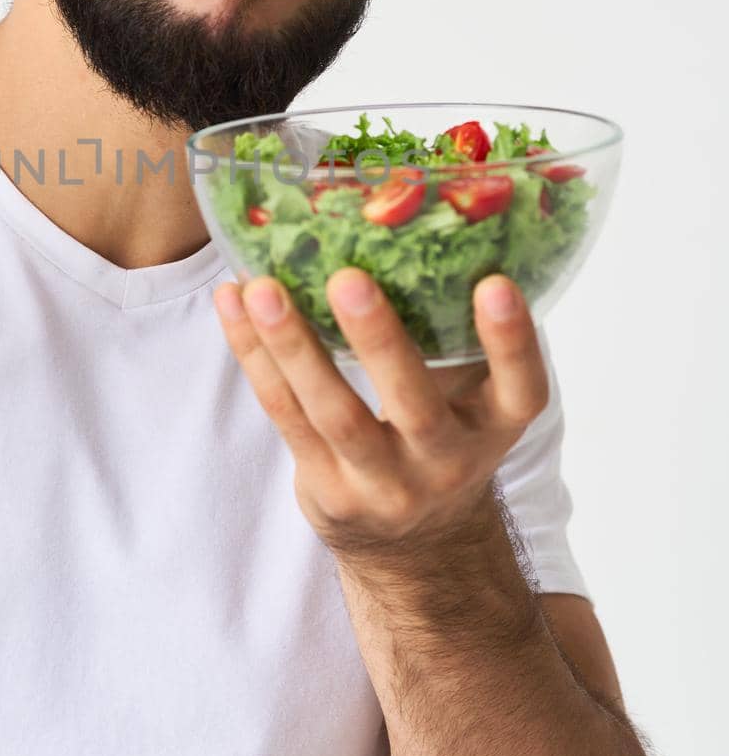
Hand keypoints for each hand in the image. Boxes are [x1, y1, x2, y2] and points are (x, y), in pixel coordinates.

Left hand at [212, 267, 549, 562]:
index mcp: (496, 425)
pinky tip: (234, 305)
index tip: (496, 281)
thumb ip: (455, 325)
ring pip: (333, 414)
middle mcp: (446, 461)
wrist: (415, 544)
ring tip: (261, 287)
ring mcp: (384, 484)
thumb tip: (417, 211)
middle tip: (348, 276)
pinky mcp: (326, 489)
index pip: (521, 388)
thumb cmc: (440, 431)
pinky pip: (285, 417)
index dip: (512, 339)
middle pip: (414, 404)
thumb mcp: (470, 394)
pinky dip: (256, 357)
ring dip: (292, 346)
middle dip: (379, 340)